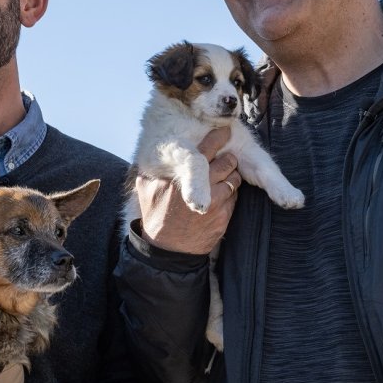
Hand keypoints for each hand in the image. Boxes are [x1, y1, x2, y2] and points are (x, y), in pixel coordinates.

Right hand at [137, 127, 240, 254]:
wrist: (168, 251)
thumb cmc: (156, 216)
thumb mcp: (146, 188)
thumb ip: (154, 168)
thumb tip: (155, 150)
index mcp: (184, 176)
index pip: (208, 147)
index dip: (219, 136)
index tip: (224, 131)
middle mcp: (203, 186)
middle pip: (228, 161)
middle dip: (228, 158)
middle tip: (223, 158)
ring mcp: (216, 202)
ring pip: (235, 178)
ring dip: (231, 176)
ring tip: (221, 178)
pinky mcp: (224, 216)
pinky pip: (235, 197)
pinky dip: (231, 193)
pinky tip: (220, 196)